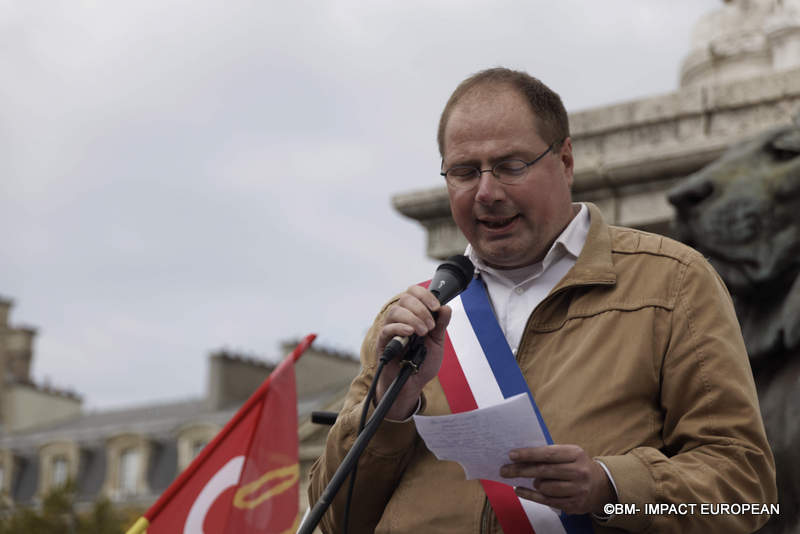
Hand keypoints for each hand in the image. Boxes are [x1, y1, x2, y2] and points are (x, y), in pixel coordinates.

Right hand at [375, 285, 451, 419]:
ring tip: (423, 333)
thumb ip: (441, 325)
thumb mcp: (437, 342)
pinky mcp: (383, 342)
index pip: (414, 293)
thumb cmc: (422, 361)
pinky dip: (400, 328)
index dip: (425, 295)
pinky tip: (410, 333)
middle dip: (421, 309)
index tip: (436, 307)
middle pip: (405, 298)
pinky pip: (387, 329)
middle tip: (430, 326)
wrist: (413, 383)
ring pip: (395, 311)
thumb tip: (446, 307)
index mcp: (413, 314)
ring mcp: (390, 329)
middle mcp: (400, 318)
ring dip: (413, 319)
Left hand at [500, 444, 615, 514]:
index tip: (511, 455)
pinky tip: (519, 490)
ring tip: (528, 480)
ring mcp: (578, 489)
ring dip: (532, 483)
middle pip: (544, 471)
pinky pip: (546, 500)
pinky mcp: (574, 504)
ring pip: (545, 487)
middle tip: (504, 470)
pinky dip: (529, 495)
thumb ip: (548, 454)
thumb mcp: (568, 454)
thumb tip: (520, 456)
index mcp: (576, 454)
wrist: (600, 486)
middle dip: (521, 470)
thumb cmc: (576, 466)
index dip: (528, 454)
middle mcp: (579, 471)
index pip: (548, 454)